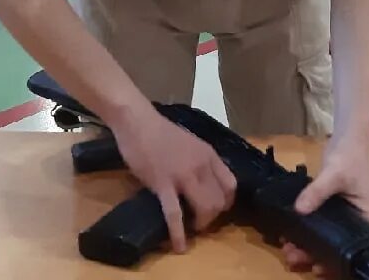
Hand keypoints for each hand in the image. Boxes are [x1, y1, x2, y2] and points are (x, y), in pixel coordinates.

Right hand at [110, 104, 237, 253]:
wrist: (137, 122)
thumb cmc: (159, 132)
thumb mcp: (189, 143)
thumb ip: (198, 162)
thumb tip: (201, 183)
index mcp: (208, 155)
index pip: (231, 185)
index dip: (226, 202)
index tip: (217, 209)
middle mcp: (201, 166)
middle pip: (220, 201)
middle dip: (213, 217)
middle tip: (200, 221)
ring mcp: (183, 175)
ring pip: (205, 208)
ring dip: (201, 224)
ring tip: (192, 230)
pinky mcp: (163, 184)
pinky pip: (174, 214)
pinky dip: (178, 233)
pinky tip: (179, 246)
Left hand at [285, 140, 368, 272]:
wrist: (345, 139)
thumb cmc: (349, 157)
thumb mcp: (334, 174)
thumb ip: (317, 191)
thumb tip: (299, 208)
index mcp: (367, 220)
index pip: (356, 250)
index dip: (338, 263)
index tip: (318, 268)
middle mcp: (355, 223)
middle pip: (336, 248)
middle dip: (315, 256)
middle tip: (293, 258)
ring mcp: (341, 217)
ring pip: (324, 239)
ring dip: (306, 247)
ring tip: (287, 250)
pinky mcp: (328, 210)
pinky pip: (315, 226)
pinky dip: (303, 233)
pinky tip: (287, 236)